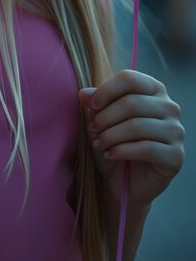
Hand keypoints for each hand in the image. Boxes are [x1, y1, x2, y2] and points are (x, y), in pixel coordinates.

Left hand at [79, 70, 184, 209]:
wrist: (124, 182)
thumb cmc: (115, 144)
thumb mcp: (101, 120)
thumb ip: (96, 103)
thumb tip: (84, 93)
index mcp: (154, 90)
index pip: (130, 79)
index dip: (106, 91)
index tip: (90, 105)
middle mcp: (170, 107)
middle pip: (132, 103)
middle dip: (105, 118)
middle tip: (93, 130)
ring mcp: (176, 132)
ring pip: (137, 126)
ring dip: (111, 136)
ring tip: (99, 144)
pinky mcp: (176, 156)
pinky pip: (146, 148)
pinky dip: (122, 151)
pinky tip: (110, 154)